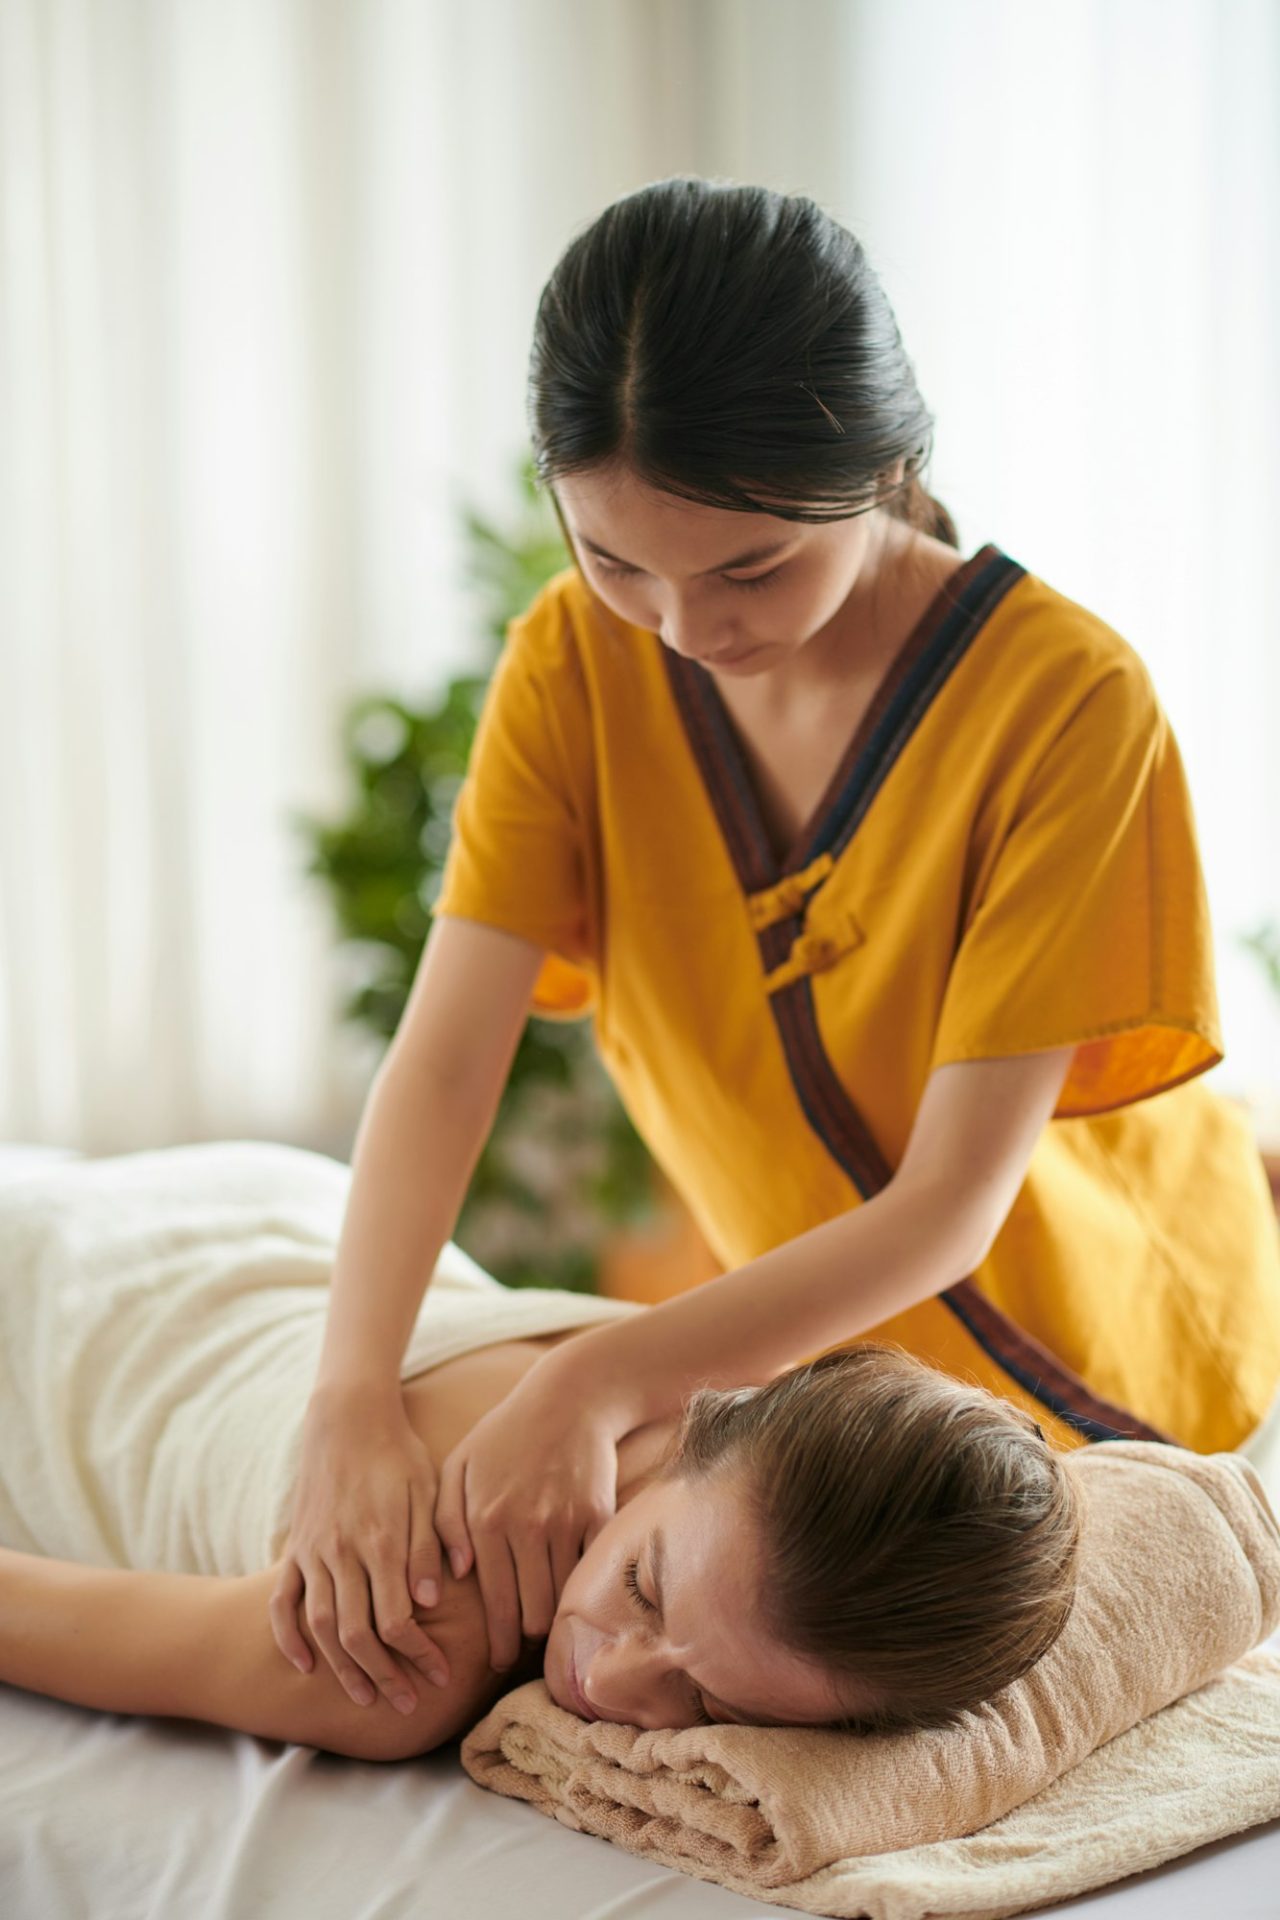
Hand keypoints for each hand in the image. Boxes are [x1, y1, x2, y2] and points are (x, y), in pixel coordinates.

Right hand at [269, 1383, 450, 1713]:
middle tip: (408, 1706)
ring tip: (365, 1698)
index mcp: (380, 1540)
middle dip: (385, 1676)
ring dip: (342, 1668)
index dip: (420, 1655)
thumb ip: (428, 1544)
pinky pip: (282, 1601)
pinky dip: (288, 1636)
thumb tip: (431, 1601)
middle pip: (358, 1634)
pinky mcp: (295, 1548)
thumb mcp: (426, 1489)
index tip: (442, 1677)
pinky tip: (303, 1665)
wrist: (347, 1417)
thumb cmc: (397, 1453)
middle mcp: (342, 1553)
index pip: (398, 1619)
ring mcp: (313, 1552)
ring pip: (322, 1625)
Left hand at [432, 1354, 630, 1672]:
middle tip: (521, 1651)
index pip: (494, 1605)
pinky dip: (583, 1592)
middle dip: (526, 1641)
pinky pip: (591, 1573)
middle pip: (531, 1615)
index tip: (497, 1661)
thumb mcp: (458, 1466)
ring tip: (545, 1633)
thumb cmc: (504, 1435)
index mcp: (486, 1519)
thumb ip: (445, 1521)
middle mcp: (526, 1527)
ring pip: (562, 1600)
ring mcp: (566, 1523)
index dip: (499, 1644)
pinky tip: (574, 1600)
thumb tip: (455, 1577)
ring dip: (554, 1622)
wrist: (568, 1399)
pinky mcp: (599, 1517)